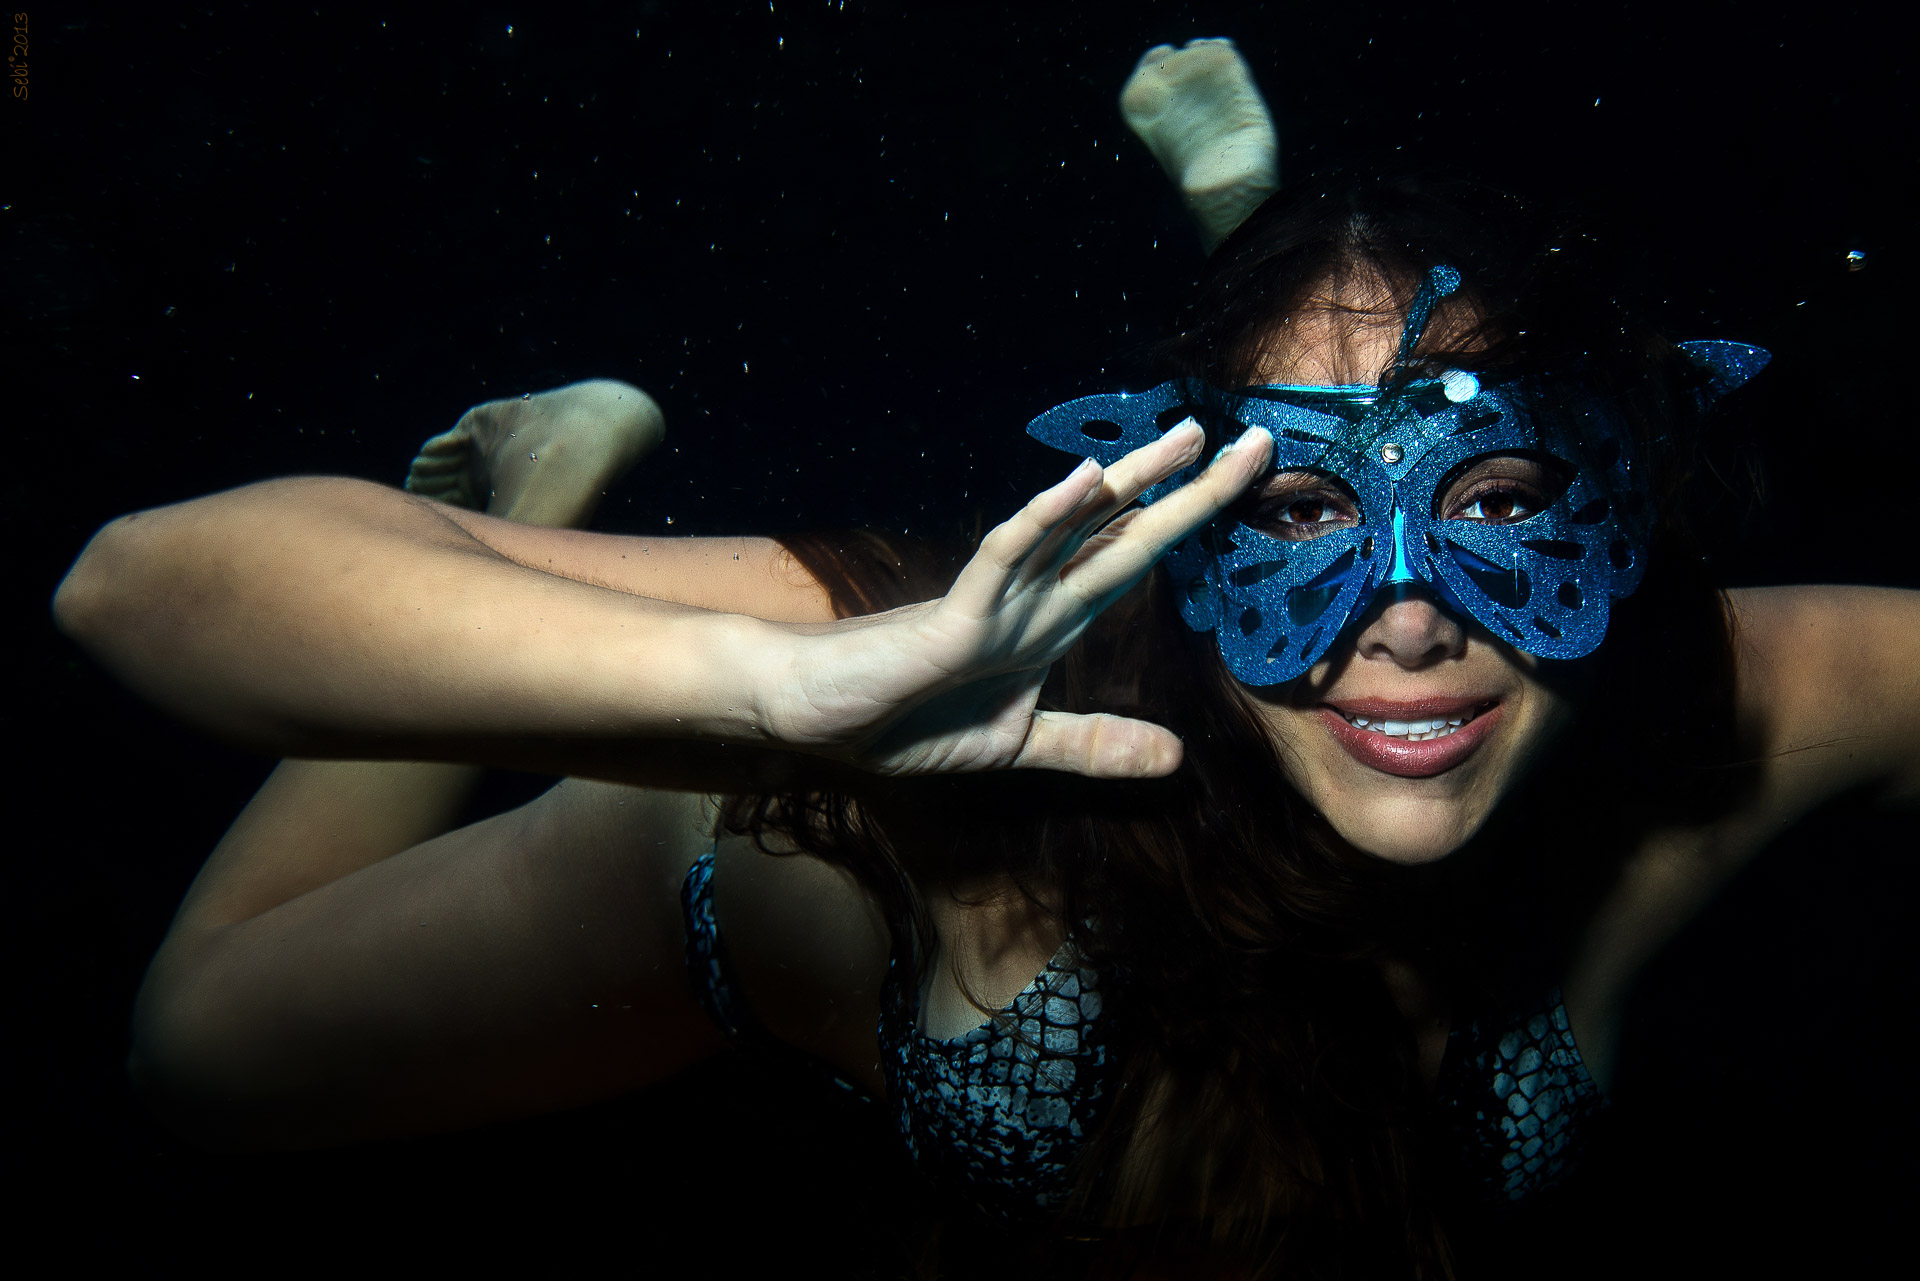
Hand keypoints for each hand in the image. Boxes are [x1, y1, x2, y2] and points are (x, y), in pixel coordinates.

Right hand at [760, 420, 1274, 777]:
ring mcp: (996, 603)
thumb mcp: (1016, 745)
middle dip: (1190, 491)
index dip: (1191, 522)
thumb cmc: (900, 719)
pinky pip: (1004, 560)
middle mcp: (1034, 600)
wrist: (812, 716)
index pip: (1134, 561)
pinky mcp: (952, 618)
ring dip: (1128, 483)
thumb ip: (1089, 745)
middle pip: (1125, 534)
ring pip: (1071, 530)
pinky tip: (1082, 482)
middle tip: (1257, 442)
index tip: (1247, 481)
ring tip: (1185, 437)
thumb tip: (1174, 757)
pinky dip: (1043, 520)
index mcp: (1052, 624)